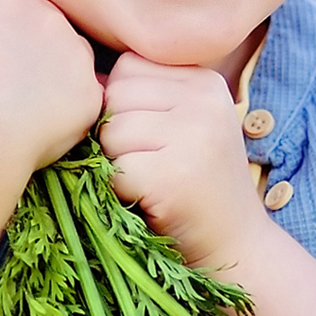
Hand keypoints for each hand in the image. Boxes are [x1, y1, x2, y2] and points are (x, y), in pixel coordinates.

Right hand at [0, 0, 101, 189]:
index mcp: (9, 1)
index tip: (3, 2)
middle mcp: (50, 19)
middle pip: (49, 19)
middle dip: (33, 38)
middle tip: (9, 69)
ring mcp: (75, 57)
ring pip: (72, 57)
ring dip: (56, 72)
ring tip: (27, 100)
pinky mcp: (90, 96)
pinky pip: (84, 99)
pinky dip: (68, 110)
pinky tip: (45, 125)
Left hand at [99, 53, 266, 264]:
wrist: (236, 248)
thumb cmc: (197, 186)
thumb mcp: (185, 126)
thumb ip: (143, 95)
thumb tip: (79, 82)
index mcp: (205, 80)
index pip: (128, 67)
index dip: (123, 105)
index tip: (154, 139)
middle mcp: (205, 100)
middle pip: (115, 94)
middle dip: (116, 132)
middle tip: (152, 165)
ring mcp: (193, 136)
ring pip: (109, 131)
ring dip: (115, 163)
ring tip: (152, 182)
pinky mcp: (173, 175)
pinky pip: (113, 169)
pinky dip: (119, 191)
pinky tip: (150, 201)